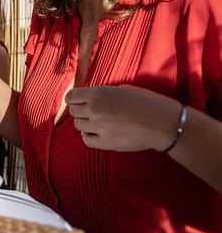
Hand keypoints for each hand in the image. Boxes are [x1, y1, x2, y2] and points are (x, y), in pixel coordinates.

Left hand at [65, 85, 182, 151]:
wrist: (162, 123)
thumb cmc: (146, 102)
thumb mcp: (121, 89)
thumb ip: (101, 93)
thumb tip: (89, 98)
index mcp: (97, 95)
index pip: (70, 97)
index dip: (73, 98)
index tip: (78, 100)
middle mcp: (94, 111)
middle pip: (73, 112)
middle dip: (80, 109)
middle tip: (91, 110)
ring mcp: (99, 128)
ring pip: (78, 126)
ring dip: (85, 122)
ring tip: (98, 121)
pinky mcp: (106, 143)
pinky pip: (86, 140)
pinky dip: (89, 135)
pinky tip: (98, 132)